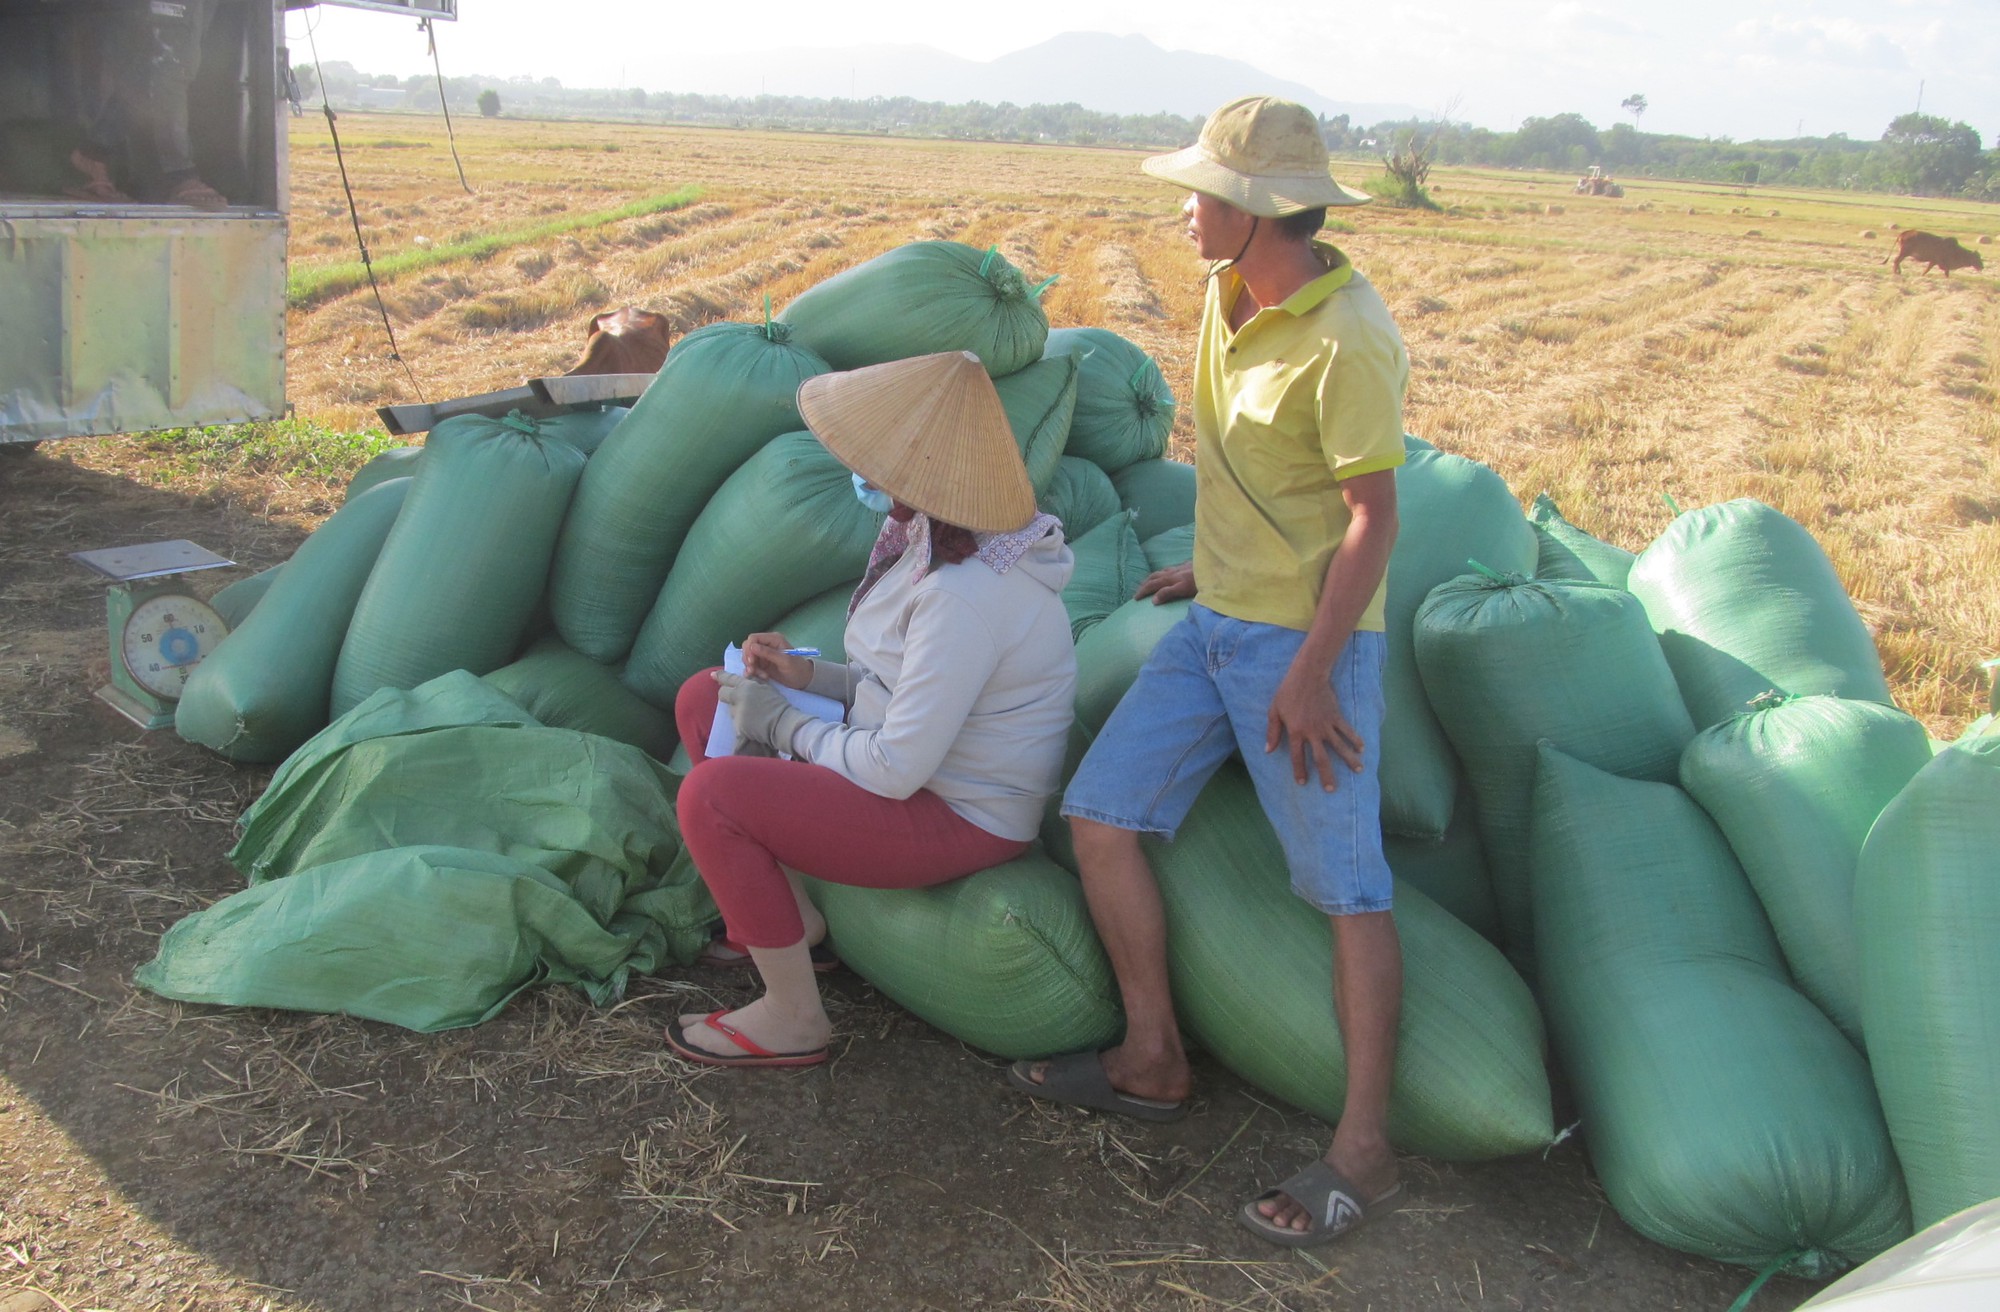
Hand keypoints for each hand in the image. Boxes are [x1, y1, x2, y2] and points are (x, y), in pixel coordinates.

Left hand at [715, 671, 806, 755]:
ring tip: (752, 714)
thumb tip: (745, 678)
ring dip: (738, 710)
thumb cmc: (778, 704)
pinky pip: (736, 722)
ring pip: (731, 709)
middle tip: (736, 699)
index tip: (713, 675)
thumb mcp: (766, 687)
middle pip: (722, 694)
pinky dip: (742, 722)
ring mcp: (737, 712)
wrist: (783, 723)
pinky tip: (753, 724)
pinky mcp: (738, 726)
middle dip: (726, 694)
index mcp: (746, 686)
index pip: (728, 679)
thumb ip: (753, 682)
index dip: (720, 676)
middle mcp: (738, 697)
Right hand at [739, 632, 813, 688]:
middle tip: (753, 670)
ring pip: (748, 658)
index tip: (752, 661)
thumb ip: (768, 653)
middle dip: (748, 659)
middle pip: (748, 648)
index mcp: (773, 639)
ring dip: (751, 668)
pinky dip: (753, 672)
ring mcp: (763, 655)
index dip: (749, 649)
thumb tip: (752, 647)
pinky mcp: (762, 665)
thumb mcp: (784, 661)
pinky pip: (751, 666)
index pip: (753, 638)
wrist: (803, 680)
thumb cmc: (797, 668)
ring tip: (763, 676)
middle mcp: (766, 645)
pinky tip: (762, 677)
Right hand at [1134, 561, 1195, 604]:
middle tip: (1139, 590)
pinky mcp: (1188, 565)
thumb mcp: (1183, 590)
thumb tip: (1153, 601)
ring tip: (1150, 581)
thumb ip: (1168, 594)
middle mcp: (1173, 572)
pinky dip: (1166, 572)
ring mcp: (1180, 567)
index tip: (1135, 598)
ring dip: (1154, 577)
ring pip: (1163, 571)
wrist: (1214, 569)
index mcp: (1170, 578)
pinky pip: (1172, 568)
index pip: (1152, 585)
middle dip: (1145, 583)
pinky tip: (1170, 573)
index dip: (1143, 591)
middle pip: (1155, 576)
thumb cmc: (1200, 582)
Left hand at [1265, 663, 1364, 789]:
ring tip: (1359, 771)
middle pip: (1321, 758)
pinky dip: (1355, 740)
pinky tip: (1361, 749)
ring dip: (1349, 760)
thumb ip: (1273, 732)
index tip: (1303, 783)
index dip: (1299, 771)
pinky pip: (1347, 731)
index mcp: (1296, 732)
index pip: (1298, 757)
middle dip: (1326, 775)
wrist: (1308, 675)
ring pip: (1339, 747)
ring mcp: (1326, 725)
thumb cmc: (1288, 692)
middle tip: (1331, 789)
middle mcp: (1312, 732)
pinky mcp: (1336, 716)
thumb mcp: (1275, 710)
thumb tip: (1268, 751)